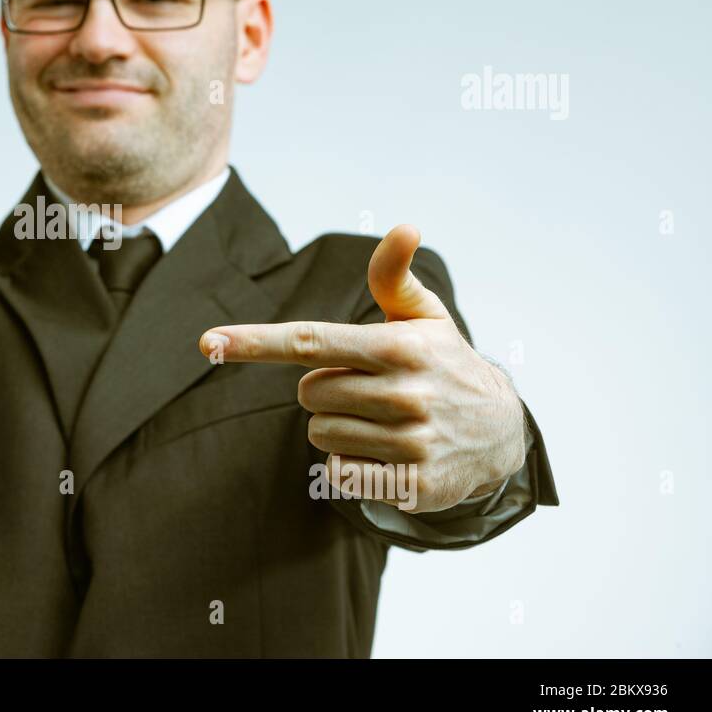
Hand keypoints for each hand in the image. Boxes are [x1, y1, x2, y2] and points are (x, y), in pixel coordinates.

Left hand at [197, 225, 526, 512]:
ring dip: (337, 429)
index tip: (209, 343)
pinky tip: (384, 455)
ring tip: (381, 421)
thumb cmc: (444, 364)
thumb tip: (404, 227)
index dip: (255, 342)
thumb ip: (394, 277)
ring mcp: (412, 440)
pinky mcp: (414, 484)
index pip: (311, 341)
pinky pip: (338, 474)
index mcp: (399, 346)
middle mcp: (406, 392)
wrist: (502, 433)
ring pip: (319, 434)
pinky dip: (348, 465)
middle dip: (326, 391)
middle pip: (309, 394)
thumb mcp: (425, 316)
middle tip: (369, 389)